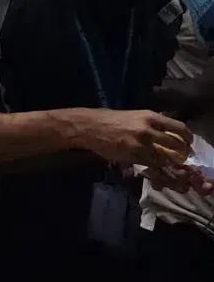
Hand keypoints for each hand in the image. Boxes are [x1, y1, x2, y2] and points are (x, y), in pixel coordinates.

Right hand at [65, 108, 193, 176]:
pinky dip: (154, 166)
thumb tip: (167, 132)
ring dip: (168, 162)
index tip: (189, 142)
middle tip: (182, 156)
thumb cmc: (111, 119)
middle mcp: (147, 130)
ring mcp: (140, 145)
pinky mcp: (132, 156)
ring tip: (168, 162)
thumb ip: (151, 123)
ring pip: (163, 157)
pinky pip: (149, 164)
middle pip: (174, 144)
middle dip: (181, 152)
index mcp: (149, 117)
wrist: (91, 127)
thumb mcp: (134, 115)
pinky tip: (153, 165)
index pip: (177, 127)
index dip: (187, 136)